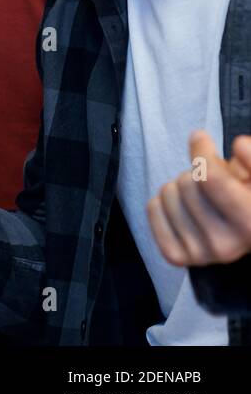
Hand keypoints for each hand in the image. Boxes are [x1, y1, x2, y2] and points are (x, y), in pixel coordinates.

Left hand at [147, 131, 250, 266]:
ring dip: (181, 186)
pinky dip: (163, 201)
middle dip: (196, 172)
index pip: (210, 177)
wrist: (246, 233)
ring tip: (202, 196)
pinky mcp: (176, 255)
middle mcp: (226, 246)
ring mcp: (199, 255)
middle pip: (186, 182)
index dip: (201, 150)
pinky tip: (185, 208)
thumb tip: (240, 145)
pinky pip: (152, 208)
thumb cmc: (249, 196)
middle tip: (212, 181)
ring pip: (167, 193)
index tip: (201, 138)